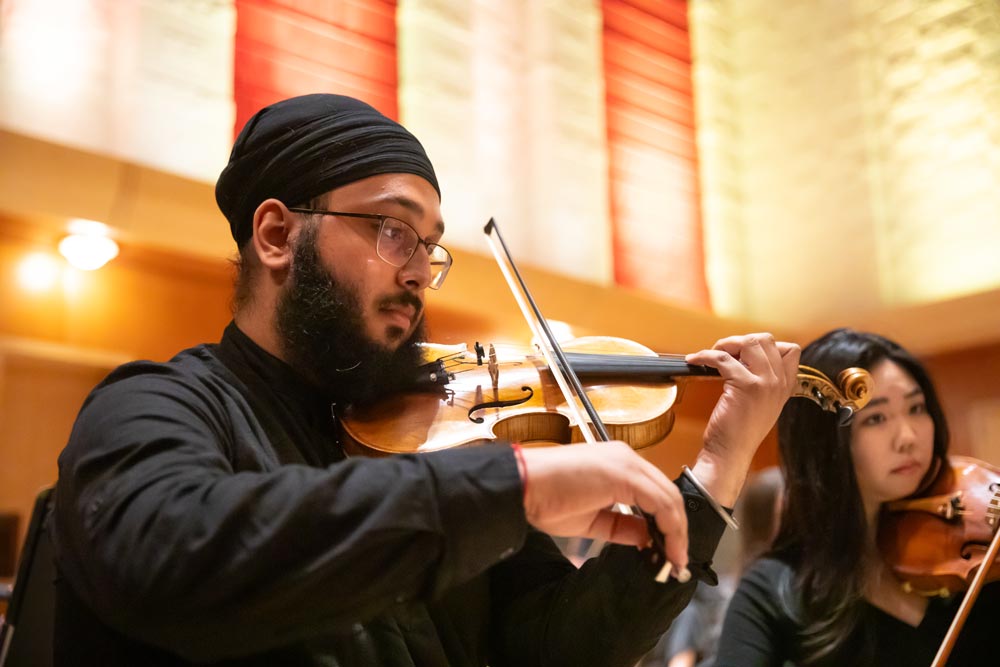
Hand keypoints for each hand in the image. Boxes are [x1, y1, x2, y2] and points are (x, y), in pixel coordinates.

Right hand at [518, 441, 688, 574]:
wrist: (523, 485)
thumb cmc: (546, 500)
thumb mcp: (592, 521)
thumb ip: (622, 526)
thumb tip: (647, 537)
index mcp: (618, 465)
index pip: (656, 492)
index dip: (668, 524)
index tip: (670, 552)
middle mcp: (627, 458)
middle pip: (668, 494)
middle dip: (678, 530)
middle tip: (678, 561)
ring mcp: (627, 464)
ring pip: (669, 498)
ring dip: (678, 532)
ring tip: (676, 560)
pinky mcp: (626, 474)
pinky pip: (661, 502)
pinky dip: (671, 528)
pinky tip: (669, 550)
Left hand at [685, 333, 799, 504]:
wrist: (730, 454)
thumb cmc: (739, 431)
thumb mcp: (762, 404)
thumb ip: (763, 382)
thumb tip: (743, 356)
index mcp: (786, 387)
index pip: (789, 349)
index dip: (764, 346)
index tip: (743, 354)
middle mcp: (779, 383)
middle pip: (767, 340)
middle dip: (741, 341)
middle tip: (724, 354)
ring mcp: (765, 383)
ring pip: (750, 342)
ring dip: (726, 344)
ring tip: (712, 355)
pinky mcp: (745, 386)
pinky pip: (723, 358)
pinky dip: (705, 355)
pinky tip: (695, 360)